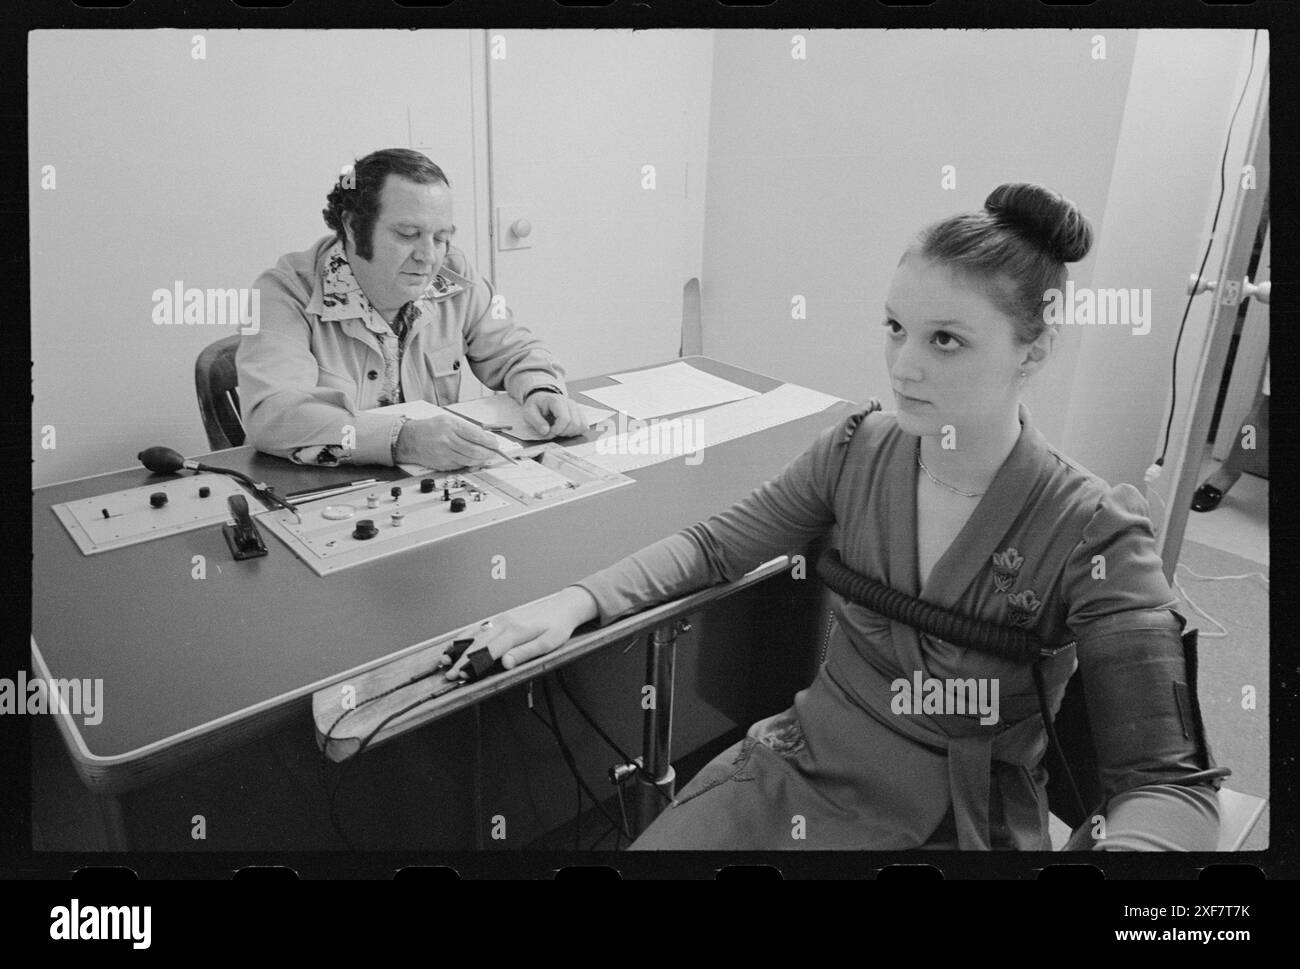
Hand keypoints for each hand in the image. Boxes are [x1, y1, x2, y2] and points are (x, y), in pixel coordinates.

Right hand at [394, 414, 503, 470]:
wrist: (409, 439)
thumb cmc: (429, 428)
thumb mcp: (448, 420)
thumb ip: (466, 428)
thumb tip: (484, 437)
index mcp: (451, 426)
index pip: (476, 436)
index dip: (489, 442)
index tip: (496, 444)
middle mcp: (448, 440)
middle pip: (474, 450)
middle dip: (488, 453)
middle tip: (494, 453)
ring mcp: (444, 453)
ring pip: (469, 460)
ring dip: (480, 460)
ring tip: (485, 457)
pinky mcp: (442, 464)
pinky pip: (461, 466)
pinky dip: (469, 464)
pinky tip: (472, 460)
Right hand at [440, 587, 599, 680]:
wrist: (564, 606)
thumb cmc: (558, 627)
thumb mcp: (548, 644)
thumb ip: (525, 653)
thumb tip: (505, 663)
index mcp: (516, 630)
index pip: (489, 650)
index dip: (473, 664)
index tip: (461, 674)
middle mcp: (504, 623)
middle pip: (477, 642)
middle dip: (461, 659)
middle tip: (449, 674)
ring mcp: (501, 619)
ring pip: (475, 633)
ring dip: (459, 647)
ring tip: (444, 659)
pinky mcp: (502, 618)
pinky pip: (480, 627)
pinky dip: (466, 636)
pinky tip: (457, 643)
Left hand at [521, 392, 586, 437]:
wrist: (542, 399)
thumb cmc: (536, 406)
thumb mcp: (529, 412)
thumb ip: (536, 421)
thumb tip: (546, 431)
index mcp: (556, 401)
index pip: (565, 419)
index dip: (557, 430)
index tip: (548, 432)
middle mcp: (570, 403)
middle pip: (574, 424)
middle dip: (562, 432)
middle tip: (552, 432)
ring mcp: (577, 407)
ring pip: (581, 426)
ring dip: (569, 433)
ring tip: (559, 430)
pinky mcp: (580, 413)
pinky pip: (584, 426)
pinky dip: (576, 432)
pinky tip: (566, 430)